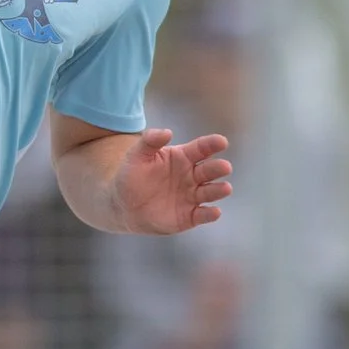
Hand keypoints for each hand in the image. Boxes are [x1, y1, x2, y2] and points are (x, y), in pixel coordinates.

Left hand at [111, 128, 232, 235]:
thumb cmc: (132, 176)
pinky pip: (202, 215)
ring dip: (218, 190)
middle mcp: (191, 176)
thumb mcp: (137, 154)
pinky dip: (209, 214)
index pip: (201, 149)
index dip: (212, 144)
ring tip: (225, 188)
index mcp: (183, 158)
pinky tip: (214, 211)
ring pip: (210, 192)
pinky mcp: (189, 216)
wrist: (122, 205)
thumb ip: (150, 140)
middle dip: (218, 168)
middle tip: (225, 167)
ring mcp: (191, 197)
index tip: (222, 142)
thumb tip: (167, 132)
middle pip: (209, 170)